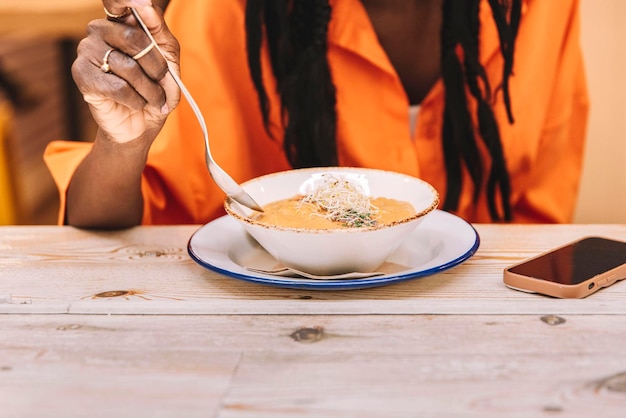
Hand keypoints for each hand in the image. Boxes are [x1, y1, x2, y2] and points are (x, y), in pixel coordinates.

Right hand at [72, 0, 180, 143]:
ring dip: (151, 90)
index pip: (117, 0)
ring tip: (153, 100)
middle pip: (135, 39)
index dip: (128, 0)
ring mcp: (86, 51)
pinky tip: (136, 104)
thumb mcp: (168, 58)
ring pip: (129, 67)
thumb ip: (160, 31)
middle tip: (163, 84)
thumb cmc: (154, 88)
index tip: (142, 3)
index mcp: (121, 22)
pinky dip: (136, 100)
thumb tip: (145, 6)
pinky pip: (119, 87)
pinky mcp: (82, 76)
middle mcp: (99, 30)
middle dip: (158, 68)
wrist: (141, 125)